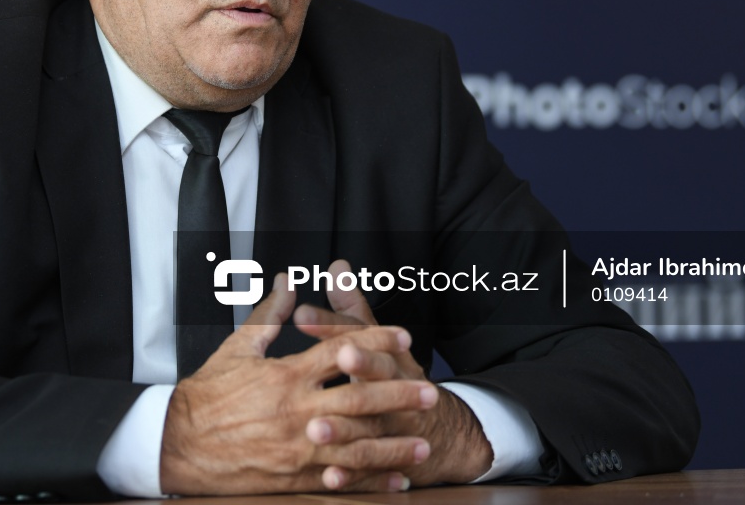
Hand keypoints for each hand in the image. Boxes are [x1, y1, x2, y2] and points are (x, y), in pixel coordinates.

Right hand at [159, 272, 436, 494]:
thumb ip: (269, 315)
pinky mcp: (292, 476)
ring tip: (423, 442)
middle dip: (397, 394)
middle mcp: (296, 411)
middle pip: (358, 398)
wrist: (177, 443)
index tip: (403, 338)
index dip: (375, 343)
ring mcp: (297, 447)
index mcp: (286, 375)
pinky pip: (339, 480)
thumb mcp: (237, 348)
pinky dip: (370, 482)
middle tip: (429, 392)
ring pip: (356, 445)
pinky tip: (396, 482)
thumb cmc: (207, 395)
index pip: (340, 353)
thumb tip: (288, 282)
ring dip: (393, 444)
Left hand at [292, 260, 494, 487]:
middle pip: (376, 377)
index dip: (333, 324)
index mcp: (387, 358)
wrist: (442, 432)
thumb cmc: (399, 378)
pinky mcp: (387, 462)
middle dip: (358, 367)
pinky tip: (330, 477)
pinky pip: (368, 471)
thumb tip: (337, 267)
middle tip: (334, 361)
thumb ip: (353, 309)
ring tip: (316, 428)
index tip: (301, 314)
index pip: (360, 335)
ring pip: (370, 428)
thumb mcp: (381, 342)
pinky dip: (350, 476)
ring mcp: (392, 429)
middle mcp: (393, 392)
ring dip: (344, 429)